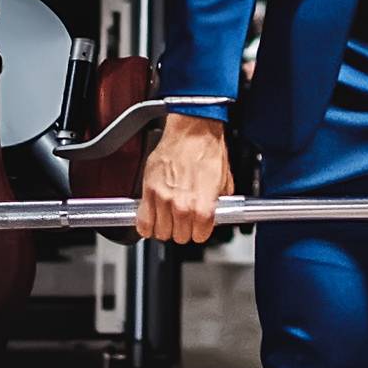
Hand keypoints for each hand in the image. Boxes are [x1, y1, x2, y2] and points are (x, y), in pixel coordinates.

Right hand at [137, 112, 234, 244]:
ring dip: (165, 227)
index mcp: (202, 206)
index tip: (199, 226)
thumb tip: (215, 213)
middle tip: (185, 219)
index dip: (200, 231)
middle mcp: (181, 206)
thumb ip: (217, 203)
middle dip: (183, 229)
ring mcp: (163, 199)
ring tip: (169, 217)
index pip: (199, 236)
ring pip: (160, 232)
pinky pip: (143, 222)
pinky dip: (147, 225)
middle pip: (179, 237)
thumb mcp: (224, 181)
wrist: (192, 130)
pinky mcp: (148, 190)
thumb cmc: (207, 149)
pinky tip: (153, 218)